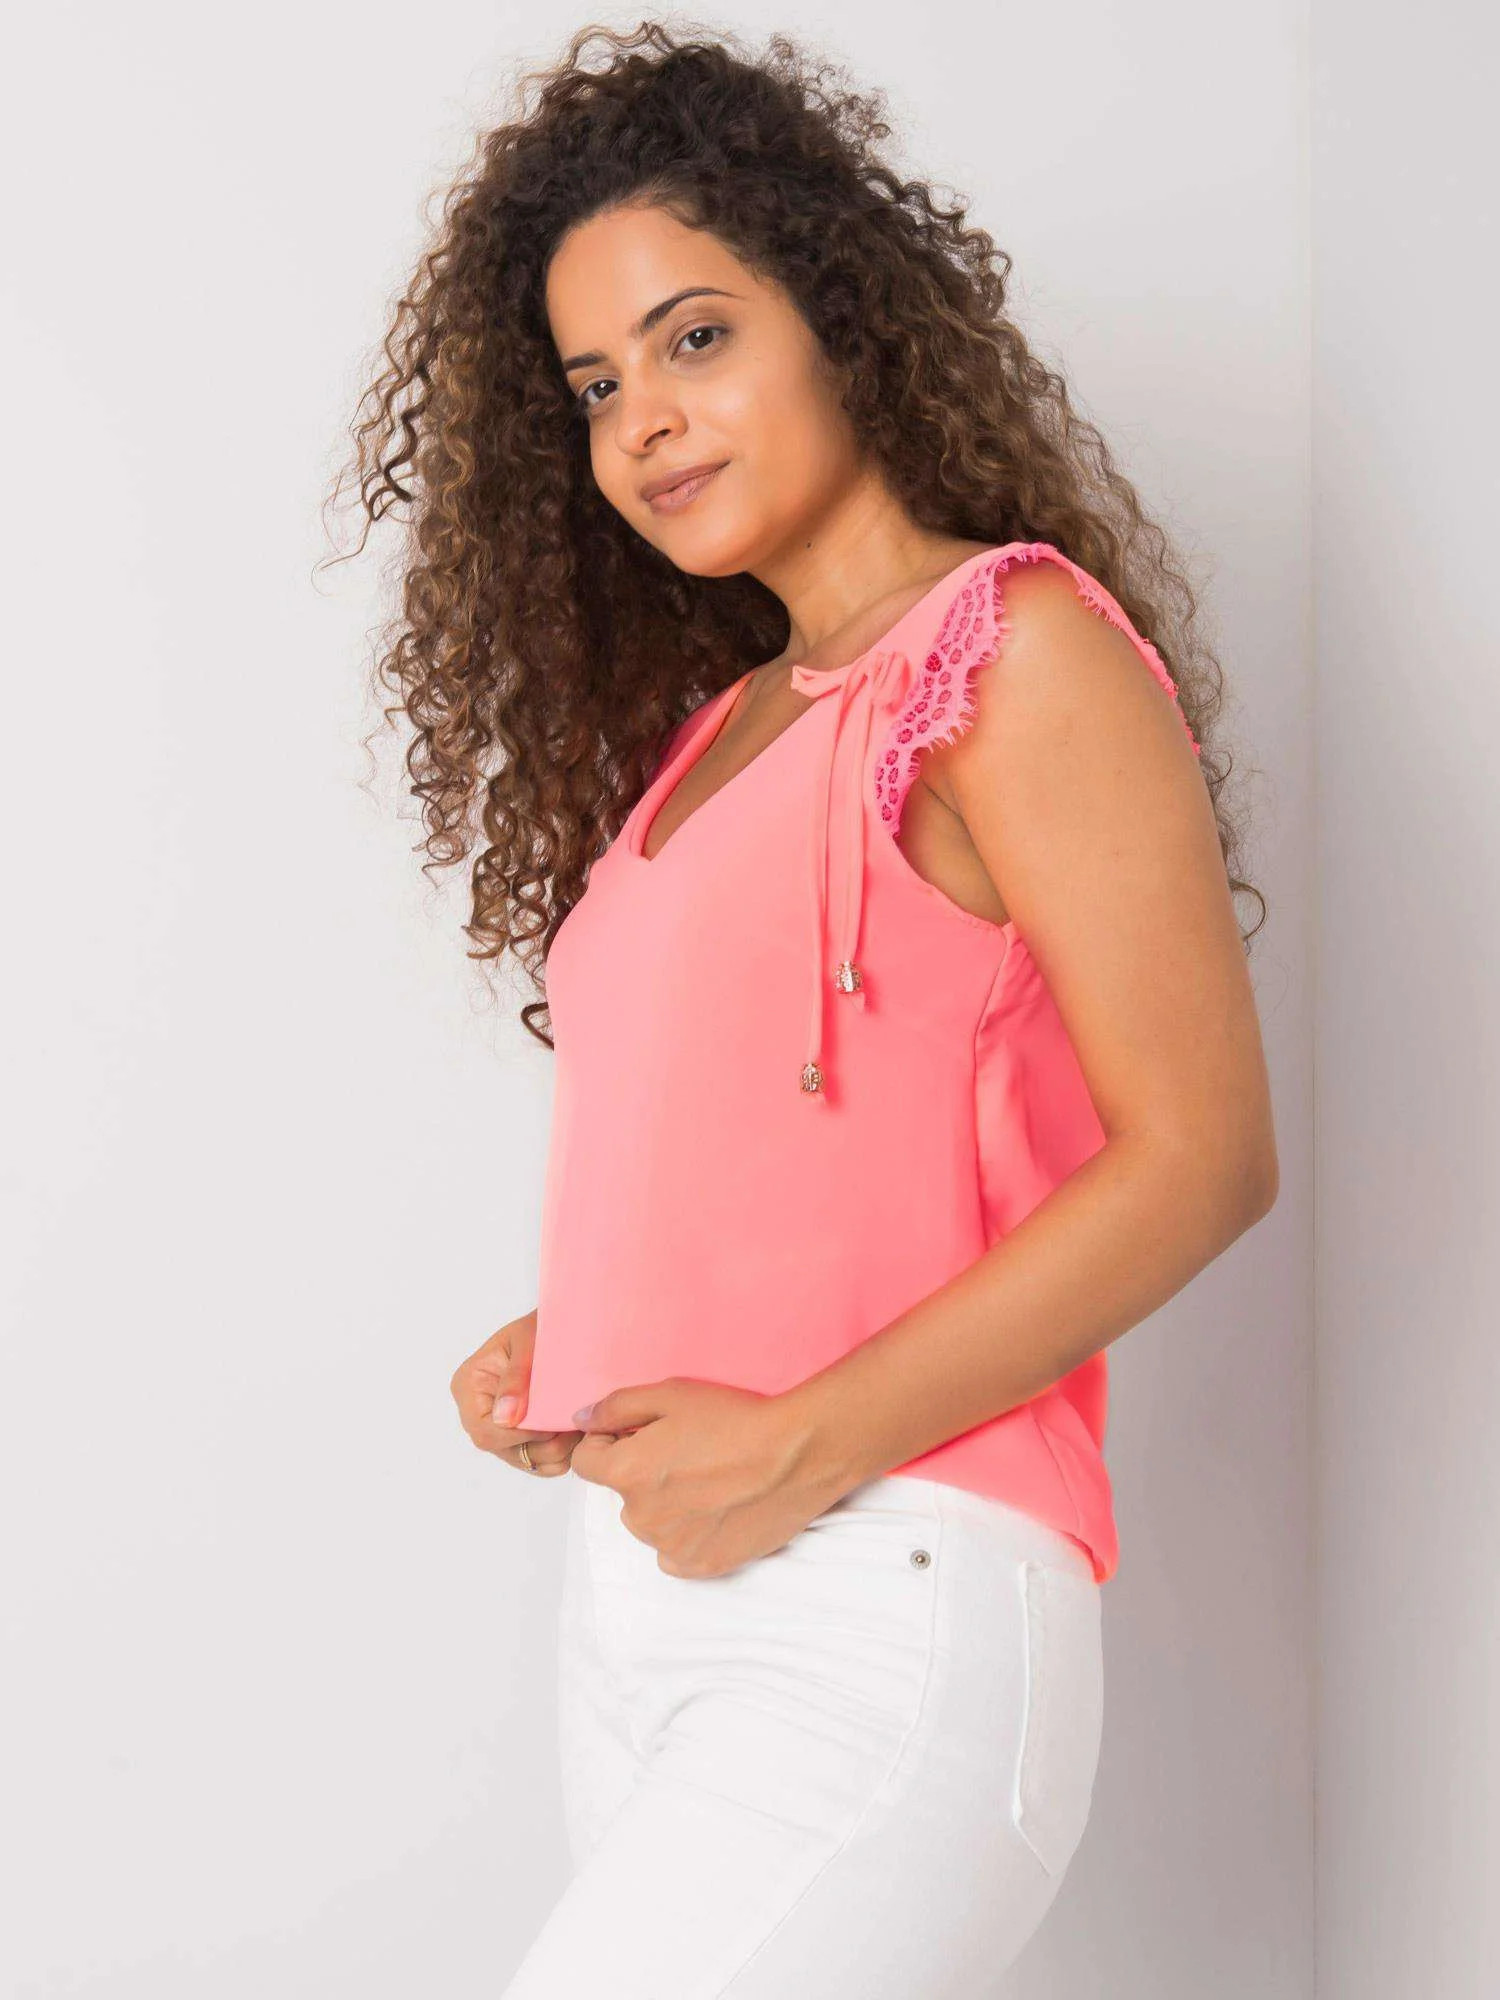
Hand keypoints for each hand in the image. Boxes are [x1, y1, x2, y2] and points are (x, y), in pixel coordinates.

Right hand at [449, 1309, 582, 1476]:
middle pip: (503, 1450)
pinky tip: (574, 1431)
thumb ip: (516, 1378)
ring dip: (556, 1451)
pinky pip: (539, 1463)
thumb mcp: (528, 1341)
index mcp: (469, 1385)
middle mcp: (477, 1411)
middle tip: (573, 1424)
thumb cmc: (542, 1326)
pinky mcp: (521, 1437)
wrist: (564, 1326)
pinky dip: (560, 1455)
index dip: (520, 1434)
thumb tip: (504, 1418)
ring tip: (577, 1424)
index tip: (552, 1423)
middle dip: (542, 1444)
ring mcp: (499, 1427)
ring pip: (524, 1460)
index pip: (485, 1430)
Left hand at [568, 1378, 848, 1576]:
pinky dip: (688, 1533)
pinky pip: (674, 1551)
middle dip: (642, 1472)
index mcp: (625, 1473)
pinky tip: (717, 1507)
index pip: (586, 1463)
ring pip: (650, 1521)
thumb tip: (581, 1419)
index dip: (609, 1442)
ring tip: (710, 1477)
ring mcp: (670, 1546)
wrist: (796, 1455)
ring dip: (666, 1503)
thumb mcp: (671, 1393)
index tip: (639, 1433)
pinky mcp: (701, 1565)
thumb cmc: (736, 1419)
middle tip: (688, 1451)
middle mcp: (639, 1516)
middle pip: (622, 1492)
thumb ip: (616, 1406)